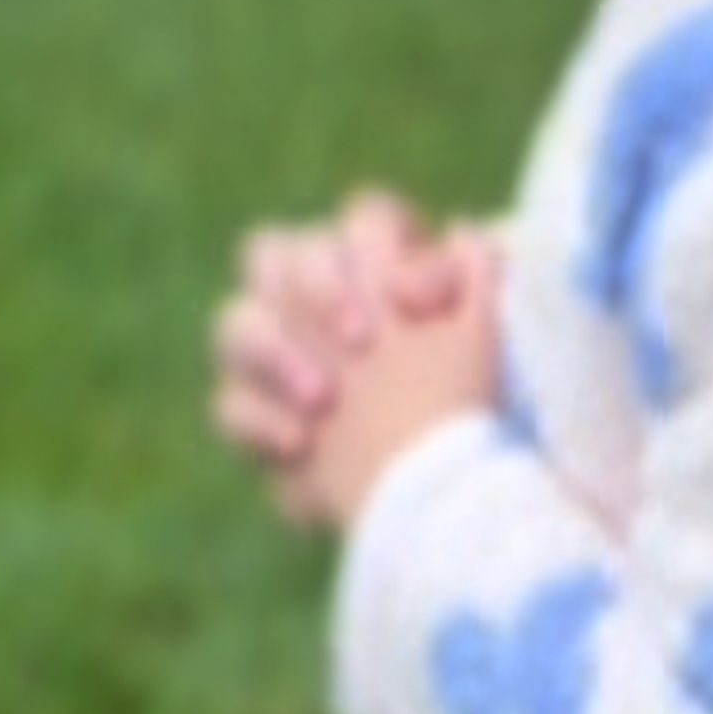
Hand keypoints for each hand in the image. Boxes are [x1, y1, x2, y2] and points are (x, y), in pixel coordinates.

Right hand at [212, 196, 471, 474]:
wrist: (439, 490)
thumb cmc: (462, 401)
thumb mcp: (485, 336)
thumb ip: (472, 275)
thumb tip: (454, 233)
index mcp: (375, 263)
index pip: (365, 222)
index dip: (375, 251)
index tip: (402, 305)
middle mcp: (311, 296)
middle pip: (272, 252)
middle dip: (313, 288)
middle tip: (361, 343)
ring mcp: (273, 353)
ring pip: (235, 321)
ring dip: (275, 353)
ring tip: (324, 400)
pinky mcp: (255, 412)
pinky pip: (227, 402)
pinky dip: (259, 420)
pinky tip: (301, 444)